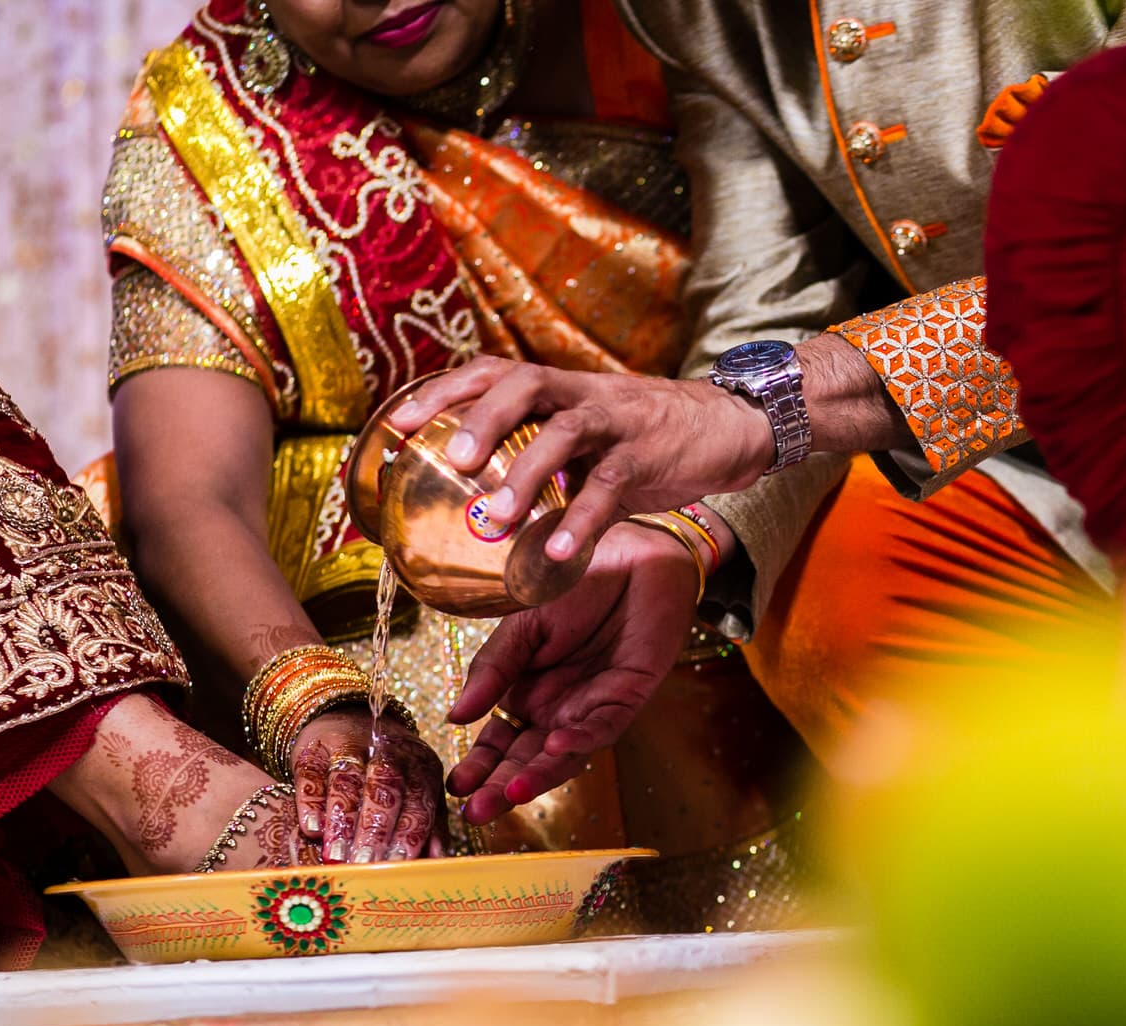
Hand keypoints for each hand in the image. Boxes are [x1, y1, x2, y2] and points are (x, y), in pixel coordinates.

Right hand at [292, 708, 444, 863]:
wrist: (351, 722)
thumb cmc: (392, 775)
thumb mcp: (418, 793)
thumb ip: (431, 827)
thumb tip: (437, 861)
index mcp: (422, 766)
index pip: (419, 801)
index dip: (408, 833)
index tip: (399, 863)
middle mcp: (388, 751)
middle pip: (383, 789)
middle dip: (375, 829)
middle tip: (365, 862)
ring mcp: (349, 746)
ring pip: (347, 782)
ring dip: (342, 820)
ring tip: (335, 855)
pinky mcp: (313, 748)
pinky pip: (311, 773)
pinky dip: (311, 802)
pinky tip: (311, 828)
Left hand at [386, 355, 776, 563]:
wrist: (728, 427)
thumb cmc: (645, 438)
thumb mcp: (587, 438)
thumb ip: (542, 461)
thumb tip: (481, 507)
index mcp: (559, 388)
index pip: (492, 373)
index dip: (443, 392)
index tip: (397, 424)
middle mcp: (581, 395)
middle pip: (522, 384)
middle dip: (481, 418)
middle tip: (450, 459)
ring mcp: (617, 421)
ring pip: (564, 432)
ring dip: (526, 473)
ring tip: (498, 517)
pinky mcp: (648, 455)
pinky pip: (610, 488)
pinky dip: (581, 520)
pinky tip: (555, 552)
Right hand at [444, 523, 701, 823]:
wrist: (628, 552)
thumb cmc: (575, 587)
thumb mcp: (520, 628)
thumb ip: (492, 671)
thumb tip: (454, 719)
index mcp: (527, 695)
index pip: (499, 741)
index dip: (479, 765)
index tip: (455, 787)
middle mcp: (558, 710)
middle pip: (527, 758)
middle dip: (501, 786)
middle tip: (474, 812)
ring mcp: (591, 707)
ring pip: (564, 755)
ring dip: (538, 776)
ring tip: (509, 794)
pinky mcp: (628, 697)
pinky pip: (603, 726)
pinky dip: (581, 740)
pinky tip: (557, 747)